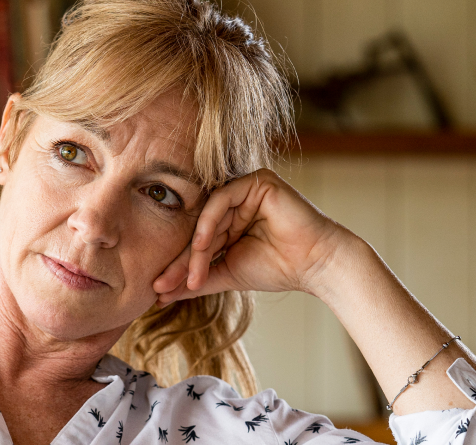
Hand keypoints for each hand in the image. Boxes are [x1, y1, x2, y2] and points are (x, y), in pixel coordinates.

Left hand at [152, 168, 348, 305]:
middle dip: (179, 260)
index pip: (196, 241)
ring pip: (206, 217)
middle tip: (161, 285)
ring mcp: (246, 188)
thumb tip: (160, 294)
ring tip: (190, 276)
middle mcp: (235, 201)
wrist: (316, 265)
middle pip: (197, 229)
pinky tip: (202, 246)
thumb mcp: (228, 274)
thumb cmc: (278, 268)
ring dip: (195, 249)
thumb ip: (197, 279)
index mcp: (228, 219)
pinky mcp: (257, 181)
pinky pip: (221, 199)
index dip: (177, 265)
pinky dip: (209, 223)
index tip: (159, 291)